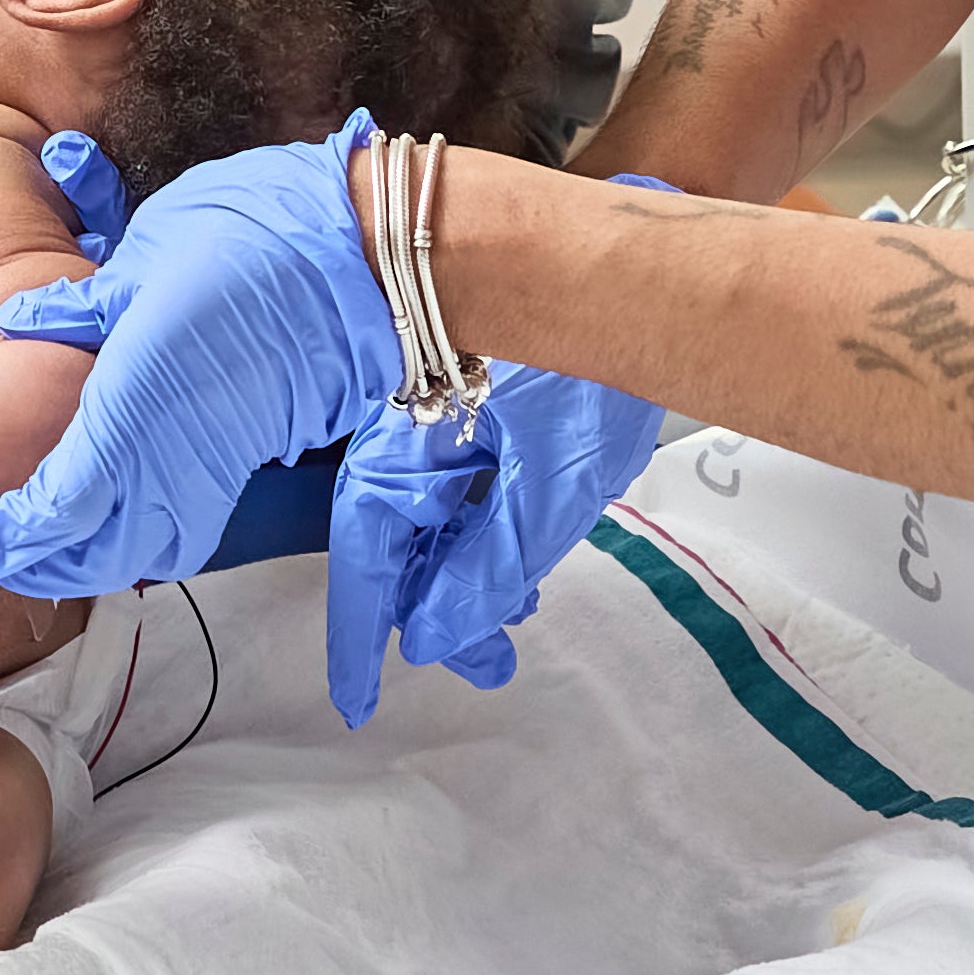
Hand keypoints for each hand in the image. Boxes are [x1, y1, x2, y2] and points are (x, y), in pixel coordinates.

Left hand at [0, 124, 396, 604]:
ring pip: (107, 555)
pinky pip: (152, 536)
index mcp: (131, 417)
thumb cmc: (259, 247)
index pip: (32, 516)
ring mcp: (201, 481)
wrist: (369, 273)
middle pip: (62, 556)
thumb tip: (21, 324)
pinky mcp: (227, 475)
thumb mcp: (148, 262)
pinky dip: (99, 541)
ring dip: (43, 556)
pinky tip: (67, 517)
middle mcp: (164, 468)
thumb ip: (79, 308)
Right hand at [322, 180, 677, 708]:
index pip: (365, 565)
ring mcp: (430, 424)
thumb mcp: (548, 487)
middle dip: (436, 616)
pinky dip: (479, 535)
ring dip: (463, 578)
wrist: (616, 272)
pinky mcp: (464, 413)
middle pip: (398, 550)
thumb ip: (486, 569)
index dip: (357, 639)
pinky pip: (454, 489)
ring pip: (428, 522)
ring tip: (512, 623)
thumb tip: (434, 639)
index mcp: (401, 455)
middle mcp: (402, 441)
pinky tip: (517, 560)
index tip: (356, 703)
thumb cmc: (582, 369)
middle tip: (489, 665)